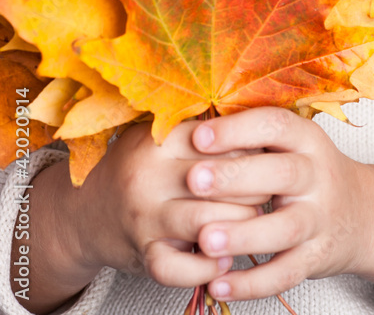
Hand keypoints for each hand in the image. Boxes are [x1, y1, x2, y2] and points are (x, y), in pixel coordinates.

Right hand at [70, 120, 264, 287]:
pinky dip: (210, 267)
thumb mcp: (159, 134)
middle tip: (268, 189)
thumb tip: (260, 127)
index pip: (223, 141)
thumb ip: (201, 127)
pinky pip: (182, 268)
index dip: (251, 150)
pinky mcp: (143, 255)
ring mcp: (145, 218)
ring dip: (241, 227)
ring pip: (210, 223)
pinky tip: (224, 259)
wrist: (84, 212)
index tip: (264, 156)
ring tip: (252, 222)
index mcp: (160, 139)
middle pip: (222, 181)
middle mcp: (149, 176)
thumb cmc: (137, 166)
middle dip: (255, 188)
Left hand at [187, 107, 373, 304]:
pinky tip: (220, 285)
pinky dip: (252, 283)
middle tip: (194, 180)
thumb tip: (188, 126)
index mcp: (307, 139)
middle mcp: (318, 176)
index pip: (275, 126)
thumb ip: (252, 136)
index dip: (237, 130)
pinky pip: (286, 273)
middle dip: (236, 177)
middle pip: (282, 174)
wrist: (363, 213)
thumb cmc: (308, 172)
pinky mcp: (318, 258)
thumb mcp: (292, 144)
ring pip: (285, 228)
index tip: (198, 136)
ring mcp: (320, 219)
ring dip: (244, 235)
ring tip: (205, 240)